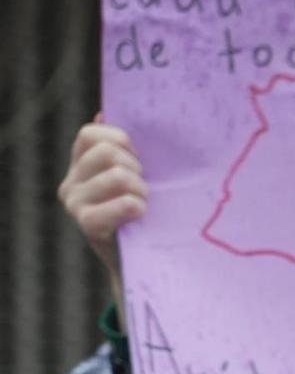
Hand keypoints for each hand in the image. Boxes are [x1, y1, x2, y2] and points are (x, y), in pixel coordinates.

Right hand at [58, 117, 147, 295]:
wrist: (143, 261)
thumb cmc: (145, 214)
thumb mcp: (136, 177)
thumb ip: (123, 148)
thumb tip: (103, 112)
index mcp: (80, 165)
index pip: (92, 134)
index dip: (121, 141)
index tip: (138, 161)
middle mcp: (71, 182)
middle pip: (108, 153)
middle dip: (136, 168)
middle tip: (145, 190)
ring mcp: (75, 203)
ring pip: (118, 175)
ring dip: (142, 190)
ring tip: (145, 205)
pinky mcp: (87, 224)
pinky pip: (122, 203)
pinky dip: (138, 207)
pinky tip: (141, 216)